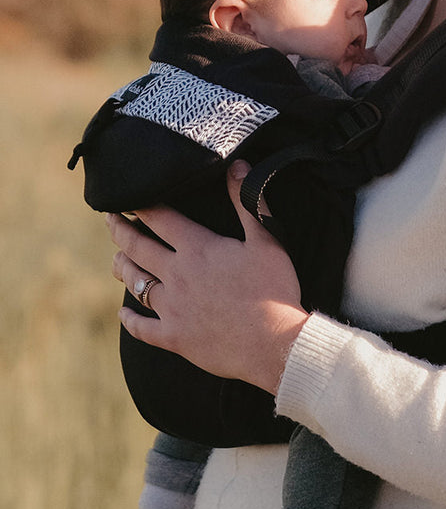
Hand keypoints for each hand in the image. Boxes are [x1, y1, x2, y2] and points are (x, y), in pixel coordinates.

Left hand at [106, 161, 308, 394]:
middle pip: (138, 248)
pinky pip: (142, 328)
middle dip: (120, 230)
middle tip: (109, 219)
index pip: (160, 219)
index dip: (141, 206)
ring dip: (122, 268)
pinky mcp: (175, 337)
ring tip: (116, 259)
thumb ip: (247, 201)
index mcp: (197, 248)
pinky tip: (123, 314)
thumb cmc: (274, 289)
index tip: (128, 198)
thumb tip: (237, 164)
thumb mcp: (265, 239)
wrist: (274, 343)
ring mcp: (172, 308)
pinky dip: (130, 320)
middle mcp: (177, 275)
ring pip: (135, 284)